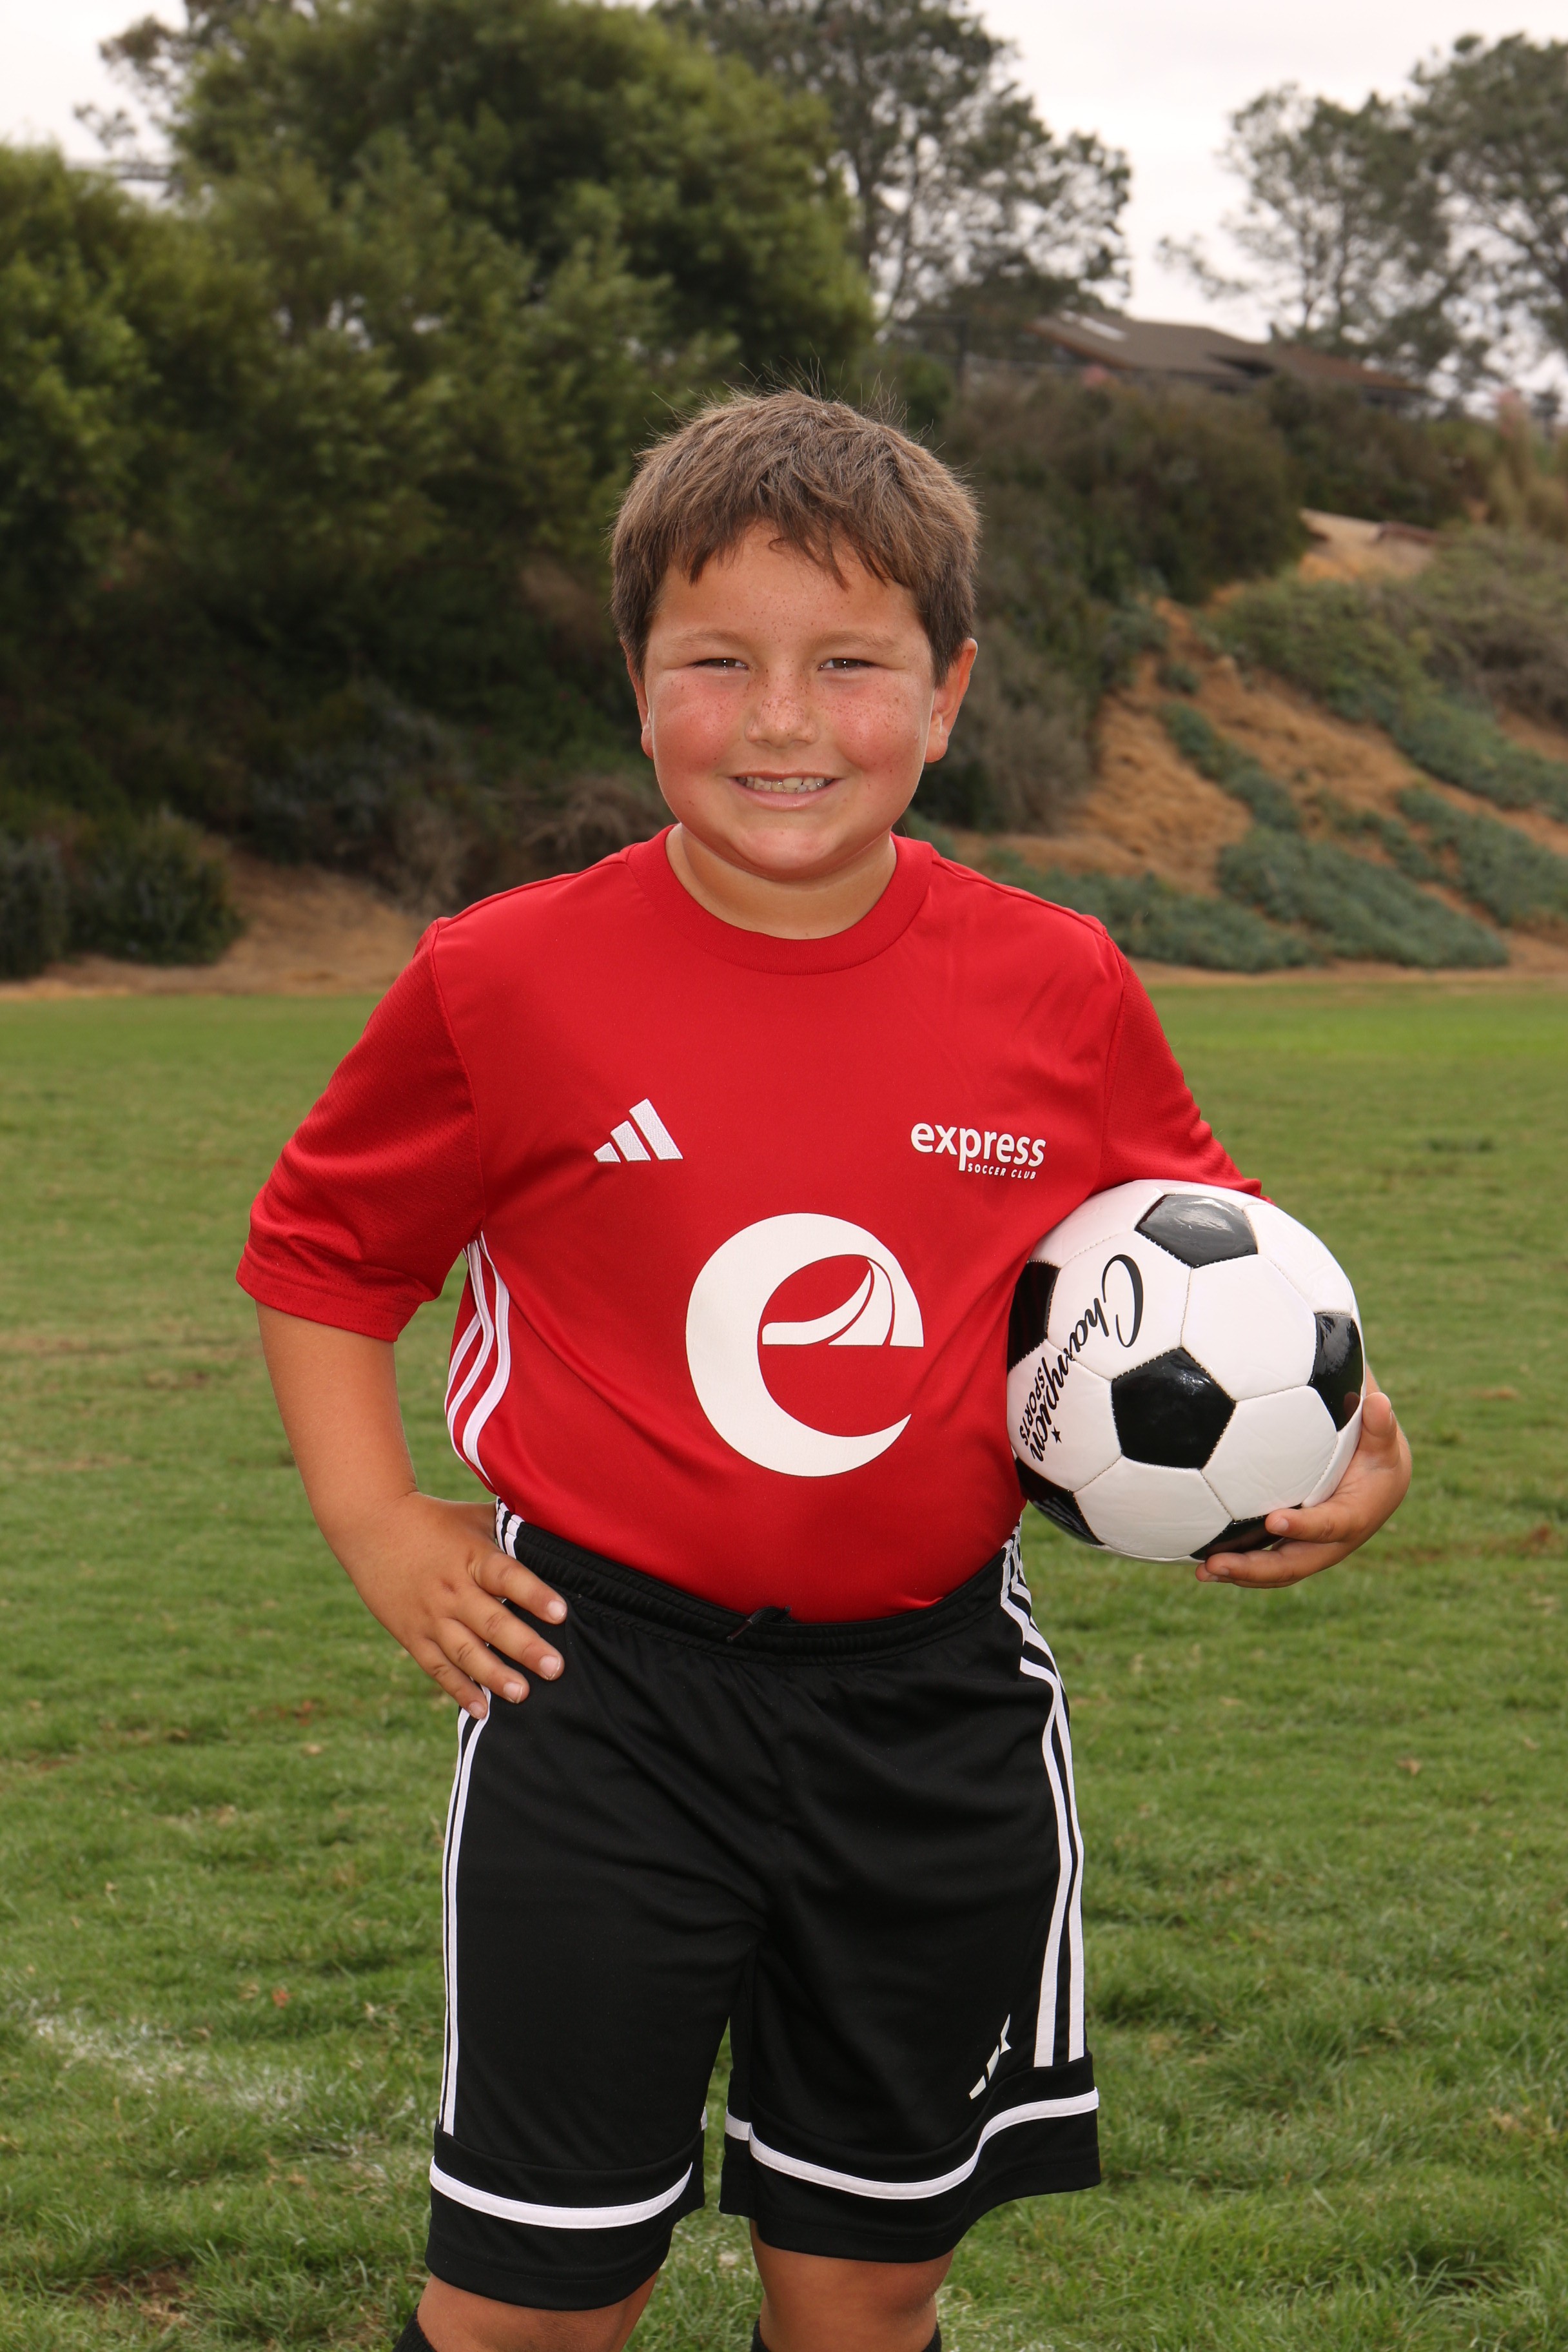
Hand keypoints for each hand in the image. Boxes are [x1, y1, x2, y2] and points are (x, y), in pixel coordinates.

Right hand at [253, 1309, 567, 1720]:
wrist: (370, 1526)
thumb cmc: (435, 1520)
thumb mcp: (474, 1517)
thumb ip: (512, 1528)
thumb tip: (562, 1526)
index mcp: (471, 1556)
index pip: (507, 1576)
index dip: (534, 1594)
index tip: (562, 1612)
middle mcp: (452, 1588)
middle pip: (491, 1621)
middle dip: (525, 1646)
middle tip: (556, 1667)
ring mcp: (430, 1615)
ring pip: (465, 1651)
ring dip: (494, 1675)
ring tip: (522, 1693)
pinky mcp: (411, 1634)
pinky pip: (437, 1667)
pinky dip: (458, 1689)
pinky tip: (482, 1709)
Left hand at [1196, 1369, 1410, 1588]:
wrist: (1380, 1483)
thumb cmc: (1378, 1455)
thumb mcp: (1383, 1441)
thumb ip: (1380, 1426)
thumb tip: (1380, 1402)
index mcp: (1355, 1518)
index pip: (1329, 1526)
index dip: (1303, 1527)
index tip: (1273, 1520)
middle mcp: (1332, 1544)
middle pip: (1294, 1563)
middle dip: (1255, 1568)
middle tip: (1216, 1563)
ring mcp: (1311, 1549)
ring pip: (1276, 1570)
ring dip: (1240, 1574)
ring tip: (1203, 1572)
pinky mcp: (1294, 1547)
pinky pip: (1266, 1562)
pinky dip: (1238, 1567)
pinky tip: (1202, 1565)